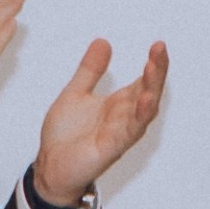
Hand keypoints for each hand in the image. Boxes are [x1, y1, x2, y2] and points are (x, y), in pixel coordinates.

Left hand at [33, 36, 168, 206]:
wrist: (49, 166)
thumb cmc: (65, 137)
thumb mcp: (75, 93)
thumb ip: (90, 70)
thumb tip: (103, 42)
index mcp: (118, 105)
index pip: (142, 82)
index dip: (153, 65)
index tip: (159, 45)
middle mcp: (124, 118)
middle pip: (149, 92)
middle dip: (157, 72)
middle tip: (160, 49)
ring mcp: (120, 133)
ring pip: (144, 111)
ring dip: (151, 90)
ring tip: (155, 68)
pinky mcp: (110, 148)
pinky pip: (129, 132)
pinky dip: (139, 117)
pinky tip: (145, 101)